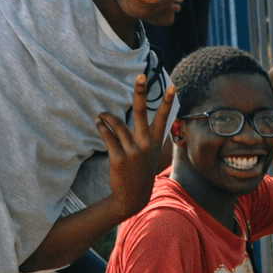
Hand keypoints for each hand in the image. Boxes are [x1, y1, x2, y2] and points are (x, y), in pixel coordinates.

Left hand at [95, 74, 176, 218]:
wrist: (131, 198)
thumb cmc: (139, 172)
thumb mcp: (147, 155)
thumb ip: (143, 138)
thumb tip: (134, 122)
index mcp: (154, 142)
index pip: (163, 118)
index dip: (168, 102)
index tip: (173, 86)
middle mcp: (145, 144)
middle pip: (142, 112)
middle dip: (141, 92)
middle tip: (140, 75)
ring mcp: (132, 151)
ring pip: (117, 124)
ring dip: (106, 117)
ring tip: (101, 116)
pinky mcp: (118, 157)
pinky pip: (108, 136)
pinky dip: (102, 128)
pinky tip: (99, 124)